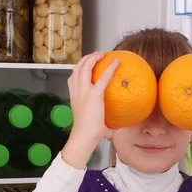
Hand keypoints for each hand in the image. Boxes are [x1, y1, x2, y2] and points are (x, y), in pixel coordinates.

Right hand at [62, 52, 118, 168]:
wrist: (83, 137)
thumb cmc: (89, 134)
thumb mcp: (96, 124)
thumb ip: (107, 124)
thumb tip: (118, 127)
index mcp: (74, 96)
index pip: (72, 78)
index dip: (79, 68)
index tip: (86, 64)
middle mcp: (76, 91)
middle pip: (77, 68)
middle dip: (86, 58)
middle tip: (96, 55)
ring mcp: (84, 91)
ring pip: (85, 67)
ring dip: (93, 58)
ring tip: (102, 54)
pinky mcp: (94, 94)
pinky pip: (103, 77)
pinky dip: (110, 68)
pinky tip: (116, 63)